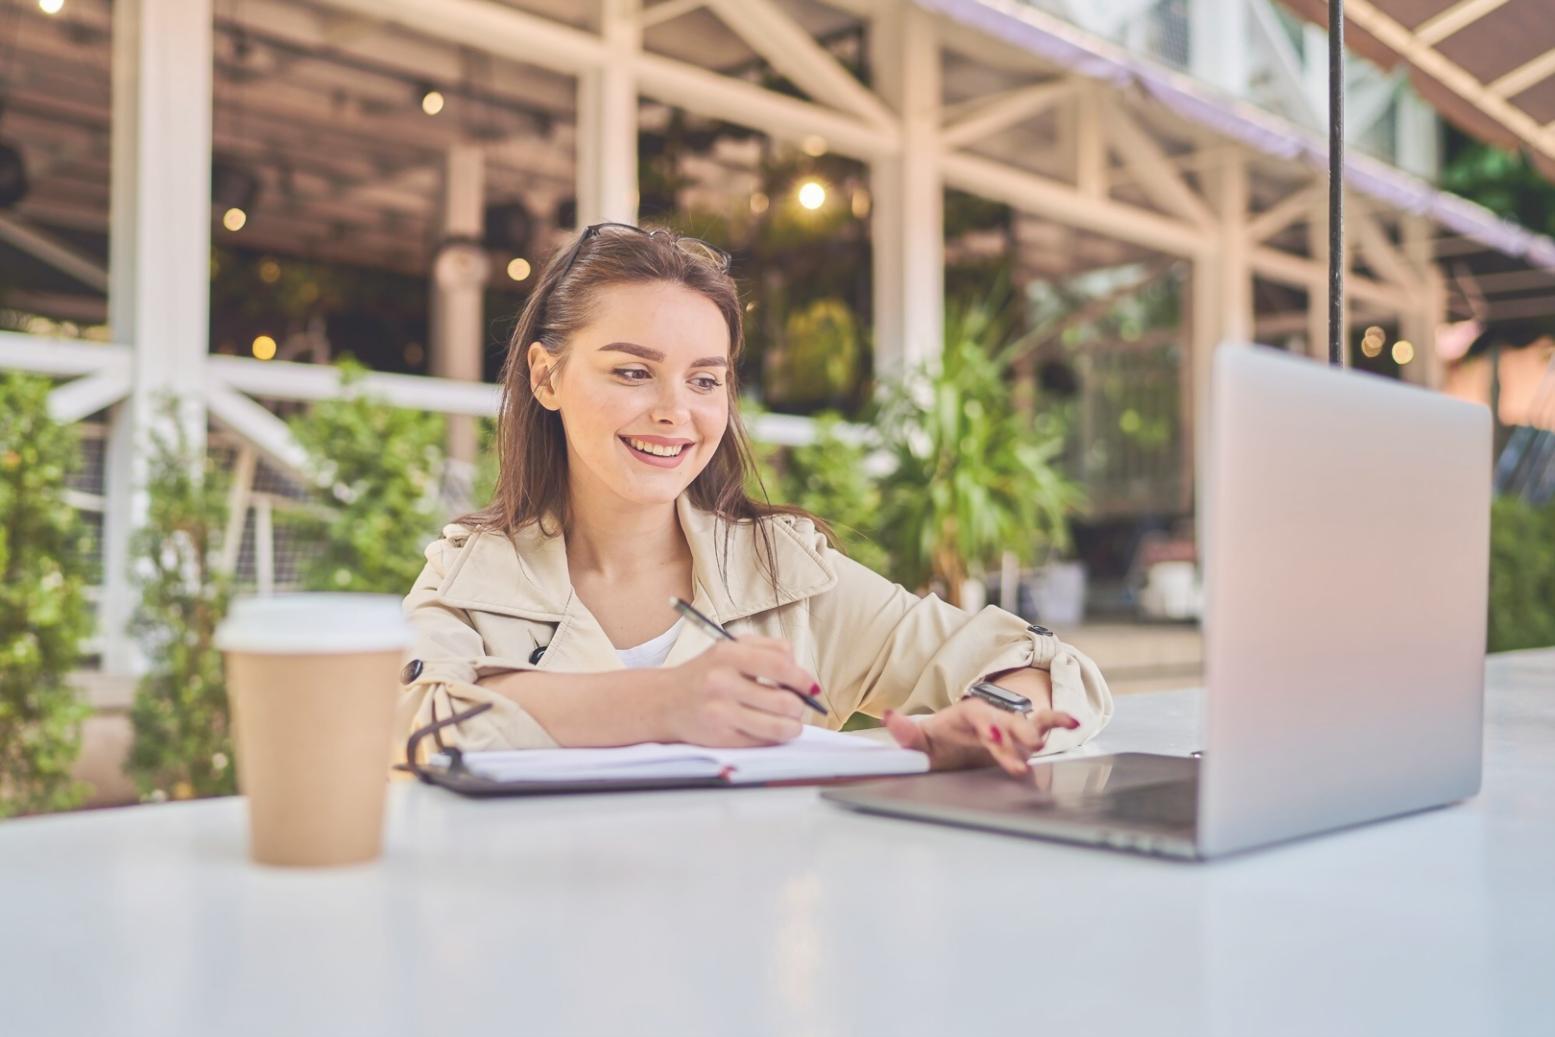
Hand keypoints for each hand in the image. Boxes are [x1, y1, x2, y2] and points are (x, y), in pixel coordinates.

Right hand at [657, 637, 820, 746]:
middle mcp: (722, 682)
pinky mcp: (720, 737)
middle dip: (800, 706)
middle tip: (799, 706)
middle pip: (784, 700)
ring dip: (793, 727)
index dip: (802, 678)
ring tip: (791, 722)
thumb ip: (769, 649)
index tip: (810, 686)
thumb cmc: (705, 673)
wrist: (664, 701)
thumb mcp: (730, 647)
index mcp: (728, 654)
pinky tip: (769, 729)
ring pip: (778, 726)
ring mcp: (720, 712)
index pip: (780, 665)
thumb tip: (802, 673)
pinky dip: (774, 737)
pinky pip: (762, 741)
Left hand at [883, 697, 1078, 776]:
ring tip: (1052, 737)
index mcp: (967, 714)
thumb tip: (889, 716)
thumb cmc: (940, 742)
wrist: (954, 743)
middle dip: (1016, 733)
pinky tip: (1073, 722)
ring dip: (1037, 731)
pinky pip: (1043, 725)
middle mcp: (992, 716)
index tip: (994, 737)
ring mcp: (1009, 726)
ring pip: (1026, 723)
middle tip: (1028, 746)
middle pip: (1006, 722)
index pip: (978, 718)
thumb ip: (907, 732)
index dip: (987, 727)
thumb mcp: (921, 741)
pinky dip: (1058, 722)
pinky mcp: (1022, 736)